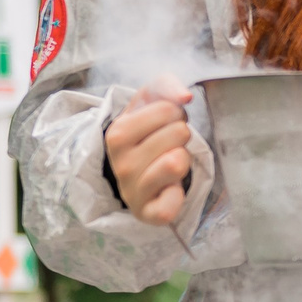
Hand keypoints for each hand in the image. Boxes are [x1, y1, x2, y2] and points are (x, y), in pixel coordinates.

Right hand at [106, 77, 195, 225]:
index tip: (164, 125)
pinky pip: (172, 203)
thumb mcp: (148, 105)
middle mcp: (120, 163)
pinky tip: (169, 189)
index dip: (176, 114)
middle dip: (181, 136)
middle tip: (169, 146)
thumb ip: (164, 86)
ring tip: (170, 164)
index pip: (168, 109)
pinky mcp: (147, 214)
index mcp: (117, 133)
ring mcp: (132, 191)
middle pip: (179, 133)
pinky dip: (178, 195)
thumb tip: (185, 96)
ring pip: (177, 162)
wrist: (137, 179)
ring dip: (183, 160)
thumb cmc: (147, 137)